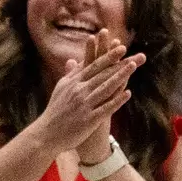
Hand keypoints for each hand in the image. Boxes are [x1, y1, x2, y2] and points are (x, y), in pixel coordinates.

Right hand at [35, 29, 142, 155]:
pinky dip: (116, 100)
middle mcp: (78, 91)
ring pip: (105, 88)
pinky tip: (127, 94)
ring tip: (133, 67)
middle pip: (102, 74)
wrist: (46, 134)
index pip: (93, 66)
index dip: (108, 56)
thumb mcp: (61, 89)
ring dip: (120, 76)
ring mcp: (83, 105)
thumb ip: (70, 74)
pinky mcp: (88, 119)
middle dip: (119, 63)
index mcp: (73, 82)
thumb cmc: (55, 111)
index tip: (121, 47)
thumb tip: (73, 59)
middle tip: (134, 55)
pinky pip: (105, 108)